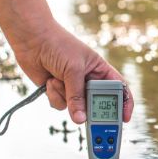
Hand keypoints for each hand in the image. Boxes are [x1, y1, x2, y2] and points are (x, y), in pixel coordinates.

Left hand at [11, 22, 133, 123]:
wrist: (32, 39)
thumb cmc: (58, 45)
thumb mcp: (73, 69)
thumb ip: (77, 96)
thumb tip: (80, 119)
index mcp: (100, 70)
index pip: (118, 88)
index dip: (124, 103)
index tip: (125, 118)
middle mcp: (88, 80)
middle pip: (97, 104)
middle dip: (91, 110)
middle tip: (86, 116)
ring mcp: (73, 87)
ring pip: (76, 107)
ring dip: (65, 96)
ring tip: (57, 79)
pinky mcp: (58, 91)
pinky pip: (60, 105)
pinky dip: (53, 95)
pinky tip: (49, 81)